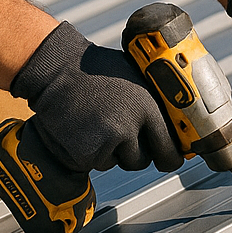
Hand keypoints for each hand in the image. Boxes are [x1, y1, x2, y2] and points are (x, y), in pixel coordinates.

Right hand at [12, 21, 185, 172]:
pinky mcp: (86, 153)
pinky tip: (83, 128)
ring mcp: (107, 141)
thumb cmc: (97, 70)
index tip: (167, 158)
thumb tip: (173, 128)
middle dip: (134, 152)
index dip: (169, 157)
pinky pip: (95, 163)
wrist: (57, 69)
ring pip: (118, 163)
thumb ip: (154, 105)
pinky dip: (90, 152)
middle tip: (118, 132)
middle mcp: (130, 126)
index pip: (170, 150)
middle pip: (142, 161)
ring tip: (96, 121)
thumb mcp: (136, 79)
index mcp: (148, 106)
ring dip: (110, 151)